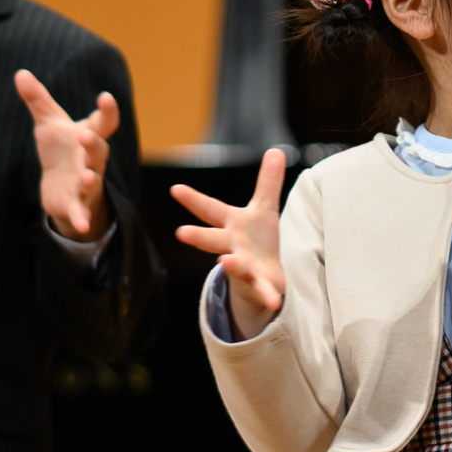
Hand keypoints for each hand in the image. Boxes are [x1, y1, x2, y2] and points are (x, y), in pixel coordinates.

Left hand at [16, 70, 117, 239]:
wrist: (61, 187)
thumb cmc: (61, 151)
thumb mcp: (49, 124)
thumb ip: (38, 100)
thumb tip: (20, 73)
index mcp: (89, 135)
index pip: (103, 122)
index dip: (107, 110)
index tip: (105, 97)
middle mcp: (92, 158)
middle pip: (99, 150)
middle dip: (95, 144)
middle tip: (87, 135)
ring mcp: (88, 182)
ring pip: (93, 179)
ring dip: (91, 178)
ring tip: (87, 176)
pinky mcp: (78, 203)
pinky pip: (82, 210)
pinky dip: (82, 217)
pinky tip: (81, 224)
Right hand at [171, 148, 286, 337]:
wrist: (261, 278)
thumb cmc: (257, 239)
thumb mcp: (264, 208)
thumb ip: (268, 181)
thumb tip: (275, 149)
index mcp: (232, 224)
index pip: (210, 209)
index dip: (193, 199)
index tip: (175, 189)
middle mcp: (232, 246)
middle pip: (212, 240)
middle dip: (197, 236)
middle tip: (181, 232)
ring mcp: (243, 267)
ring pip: (234, 266)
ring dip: (230, 264)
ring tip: (226, 262)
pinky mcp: (259, 285)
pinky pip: (263, 291)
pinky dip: (268, 296)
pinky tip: (274, 301)